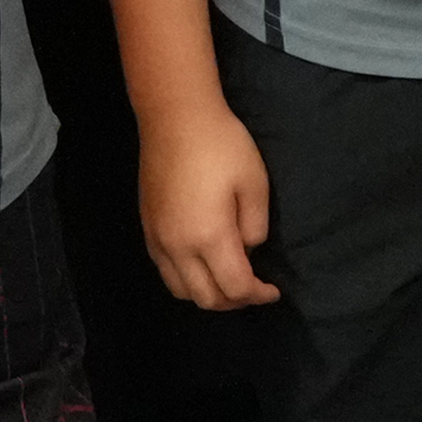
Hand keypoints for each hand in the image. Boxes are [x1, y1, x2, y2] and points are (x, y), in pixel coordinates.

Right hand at [136, 96, 279, 310]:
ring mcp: (157, 240)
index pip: (234, 287)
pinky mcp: (147, 230)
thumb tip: (249, 250)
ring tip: (230, 280)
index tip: (274, 290)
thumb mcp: (255, 184)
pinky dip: (187, 280)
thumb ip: (255, 227)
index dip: (258, 295)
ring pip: (180, 291)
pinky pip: (165, 272)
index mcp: (209, 237)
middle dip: (234, 302)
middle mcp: (177, 247)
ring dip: (208, 295)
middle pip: (205, 299)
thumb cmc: (223, 146)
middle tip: (255, 289)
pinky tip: (204, 265)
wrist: (175, 119)